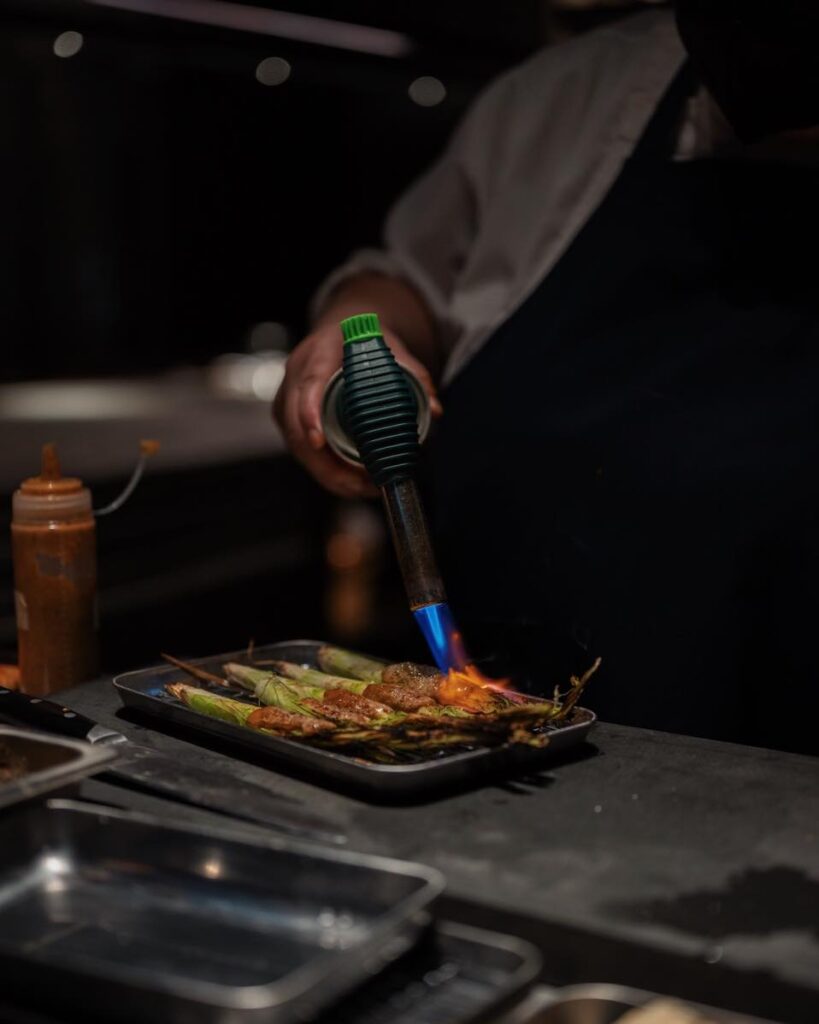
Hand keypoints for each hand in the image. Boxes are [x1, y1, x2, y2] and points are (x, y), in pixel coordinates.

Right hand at [273, 321, 441, 497]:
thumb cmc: (362, 342)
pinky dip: (327, 471)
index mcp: (318, 354)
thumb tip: (435, 409)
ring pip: (299, 447)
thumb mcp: (389, 349)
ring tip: (366, 487)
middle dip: (328, 465)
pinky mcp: (289, 420)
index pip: (309, 384)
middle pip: (298, 429)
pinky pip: (302, 451)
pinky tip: (353, 483)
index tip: (319, 441)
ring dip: (331, 475)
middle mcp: (295, 378)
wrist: (338, 336)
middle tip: (365, 482)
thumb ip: (413, 375)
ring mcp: (287, 401)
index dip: (309, 414)